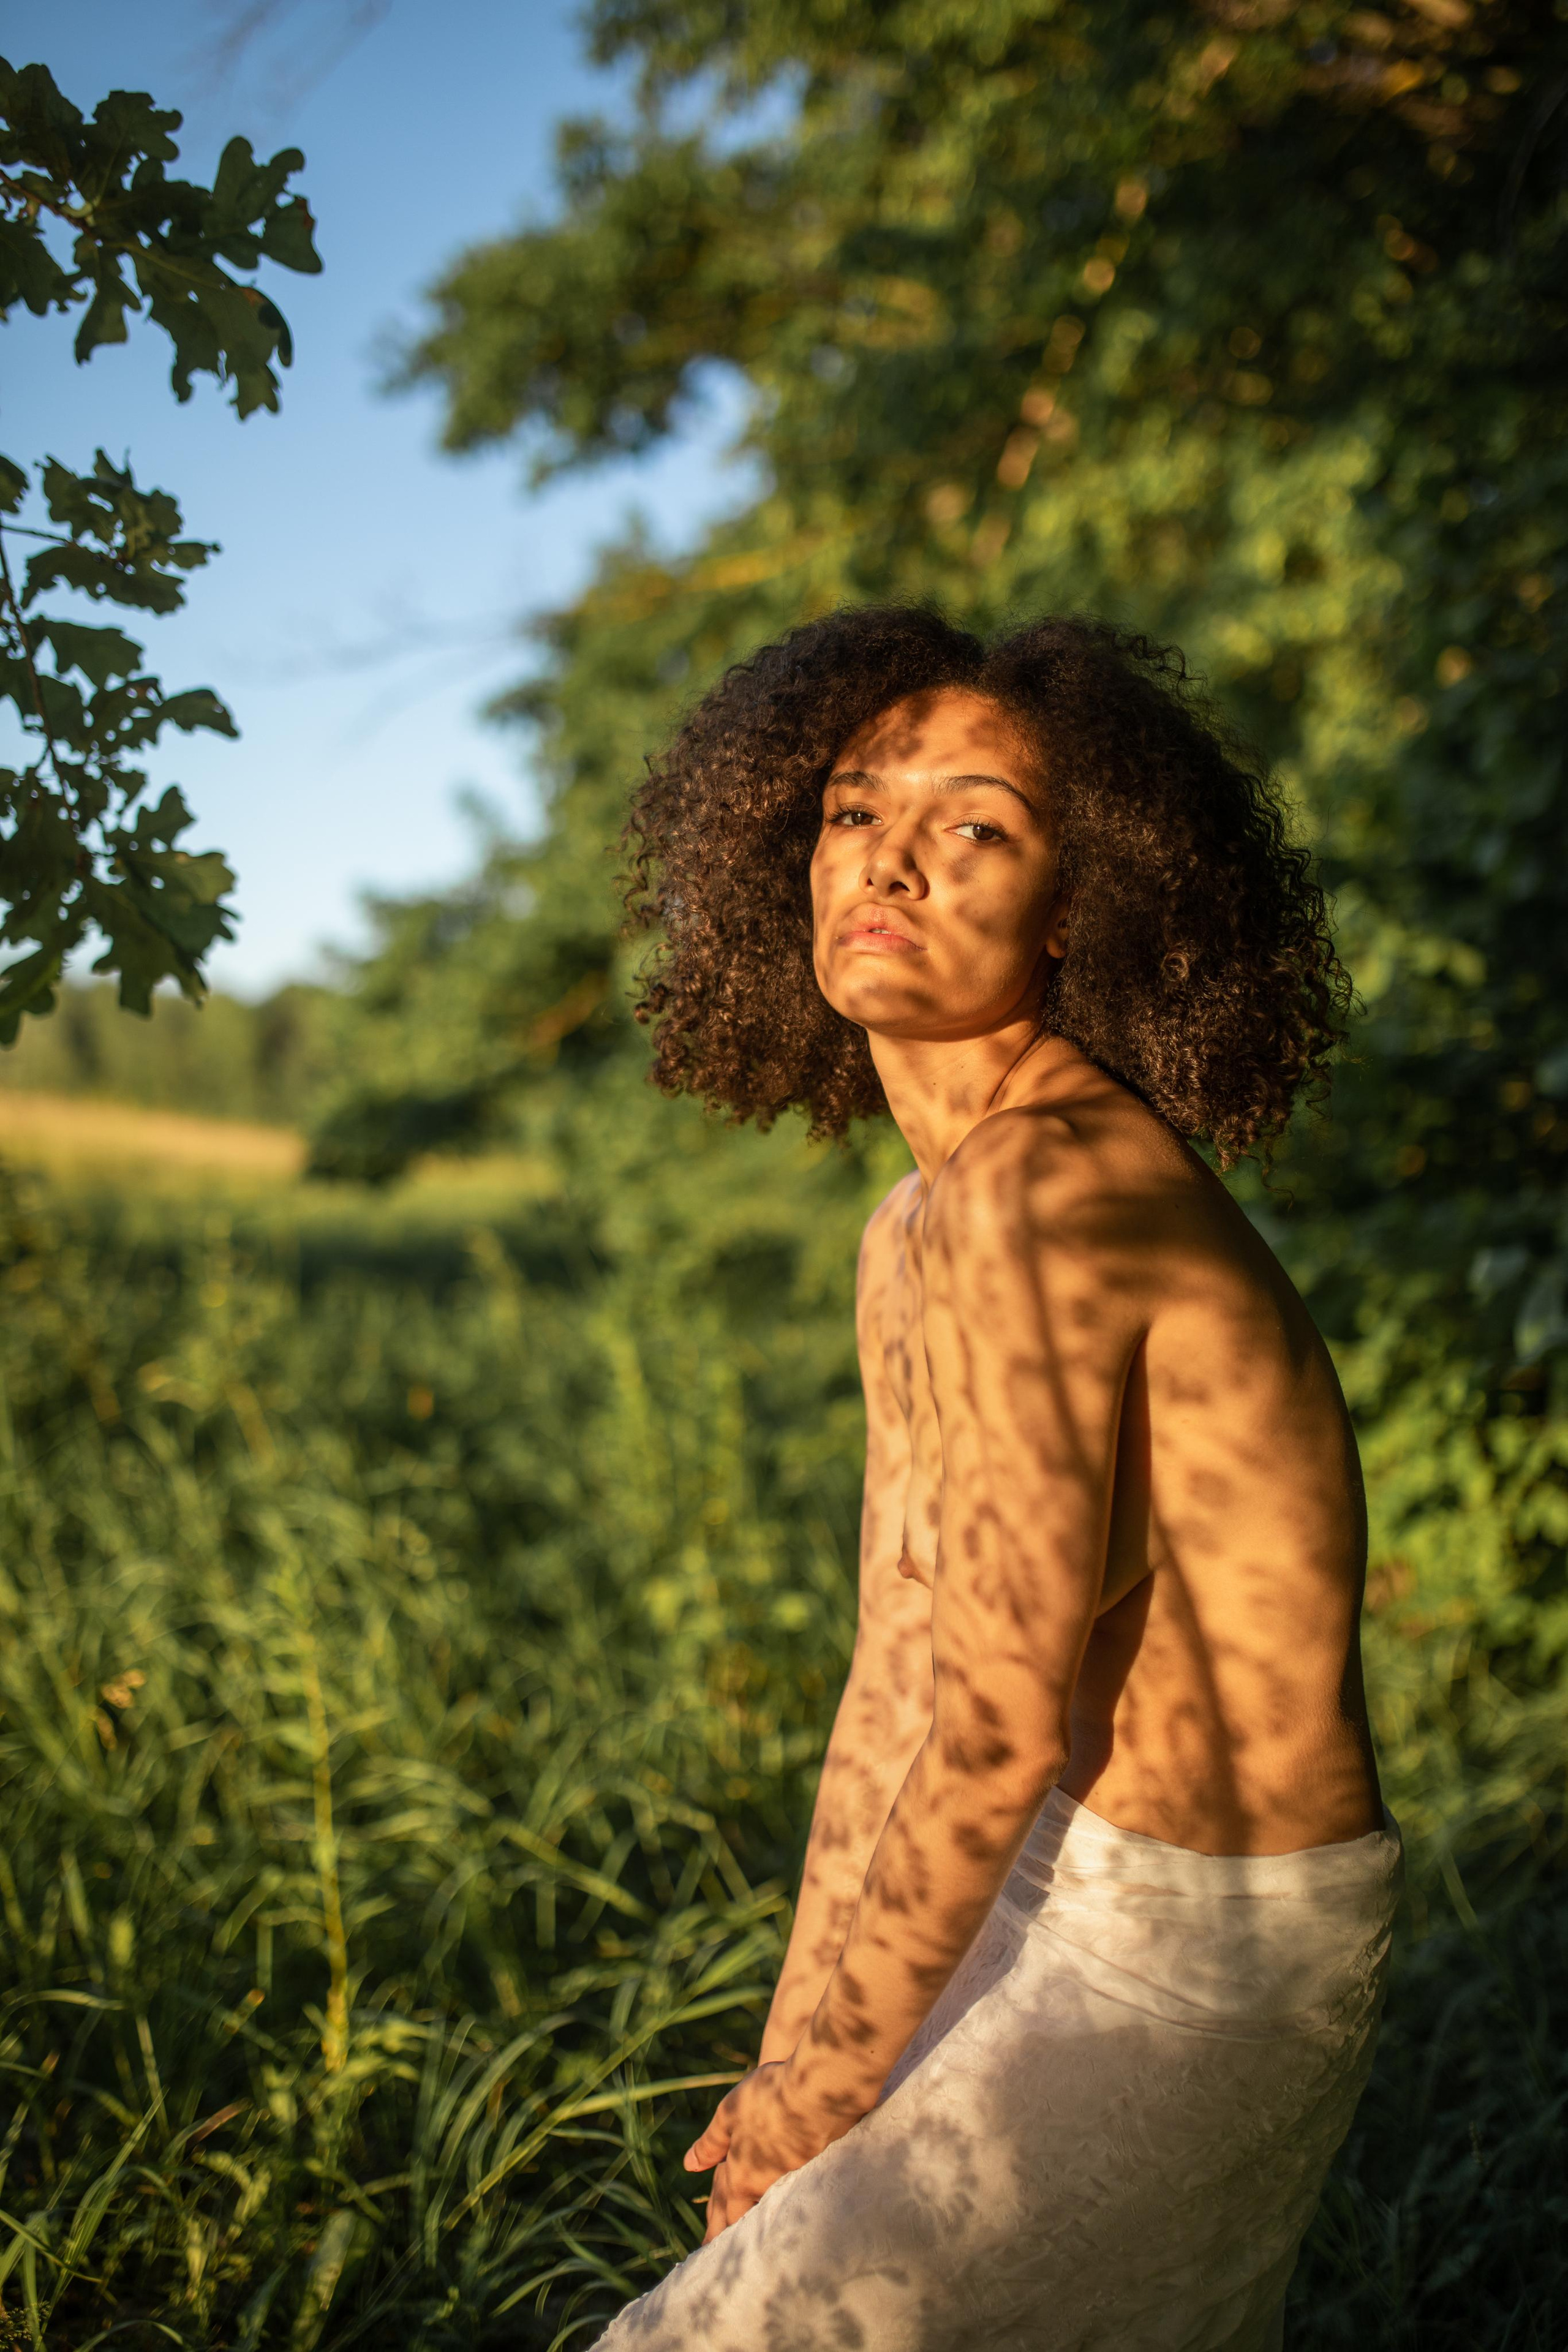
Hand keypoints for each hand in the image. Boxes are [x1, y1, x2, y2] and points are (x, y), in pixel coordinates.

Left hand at [683, 2062, 837, 2241]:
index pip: (724, 2210)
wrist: (820, 2091)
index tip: (706, 2250)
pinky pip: (790, 2194)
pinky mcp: (815, 2168)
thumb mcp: (729, 2115)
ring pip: (767, 2208)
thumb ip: (710, 2144)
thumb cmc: (769, 2100)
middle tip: (722, 2254)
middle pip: (745, 2216)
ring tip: (749, 2236)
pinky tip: (782, 2203)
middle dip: (730, 2235)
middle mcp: (767, 2185)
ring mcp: (793, 2179)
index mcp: (742, 2176)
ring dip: (755, 2221)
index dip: (714, 2230)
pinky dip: (781, 2202)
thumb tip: (688, 2165)